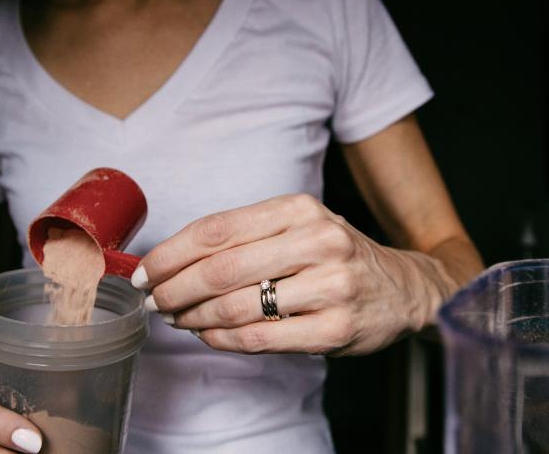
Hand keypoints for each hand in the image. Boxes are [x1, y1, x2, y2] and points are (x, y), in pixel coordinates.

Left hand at [132, 194, 455, 355]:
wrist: (403, 288)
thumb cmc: (335, 256)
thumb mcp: (297, 226)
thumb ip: (243, 237)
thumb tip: (172, 261)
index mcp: (299, 208)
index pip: (216, 229)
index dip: (170, 253)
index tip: (145, 271)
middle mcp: (317, 241)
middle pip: (220, 268)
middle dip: (174, 289)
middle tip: (154, 301)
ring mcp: (330, 286)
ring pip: (237, 306)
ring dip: (194, 318)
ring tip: (177, 319)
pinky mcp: (335, 328)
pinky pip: (261, 338)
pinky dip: (223, 340)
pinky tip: (208, 335)